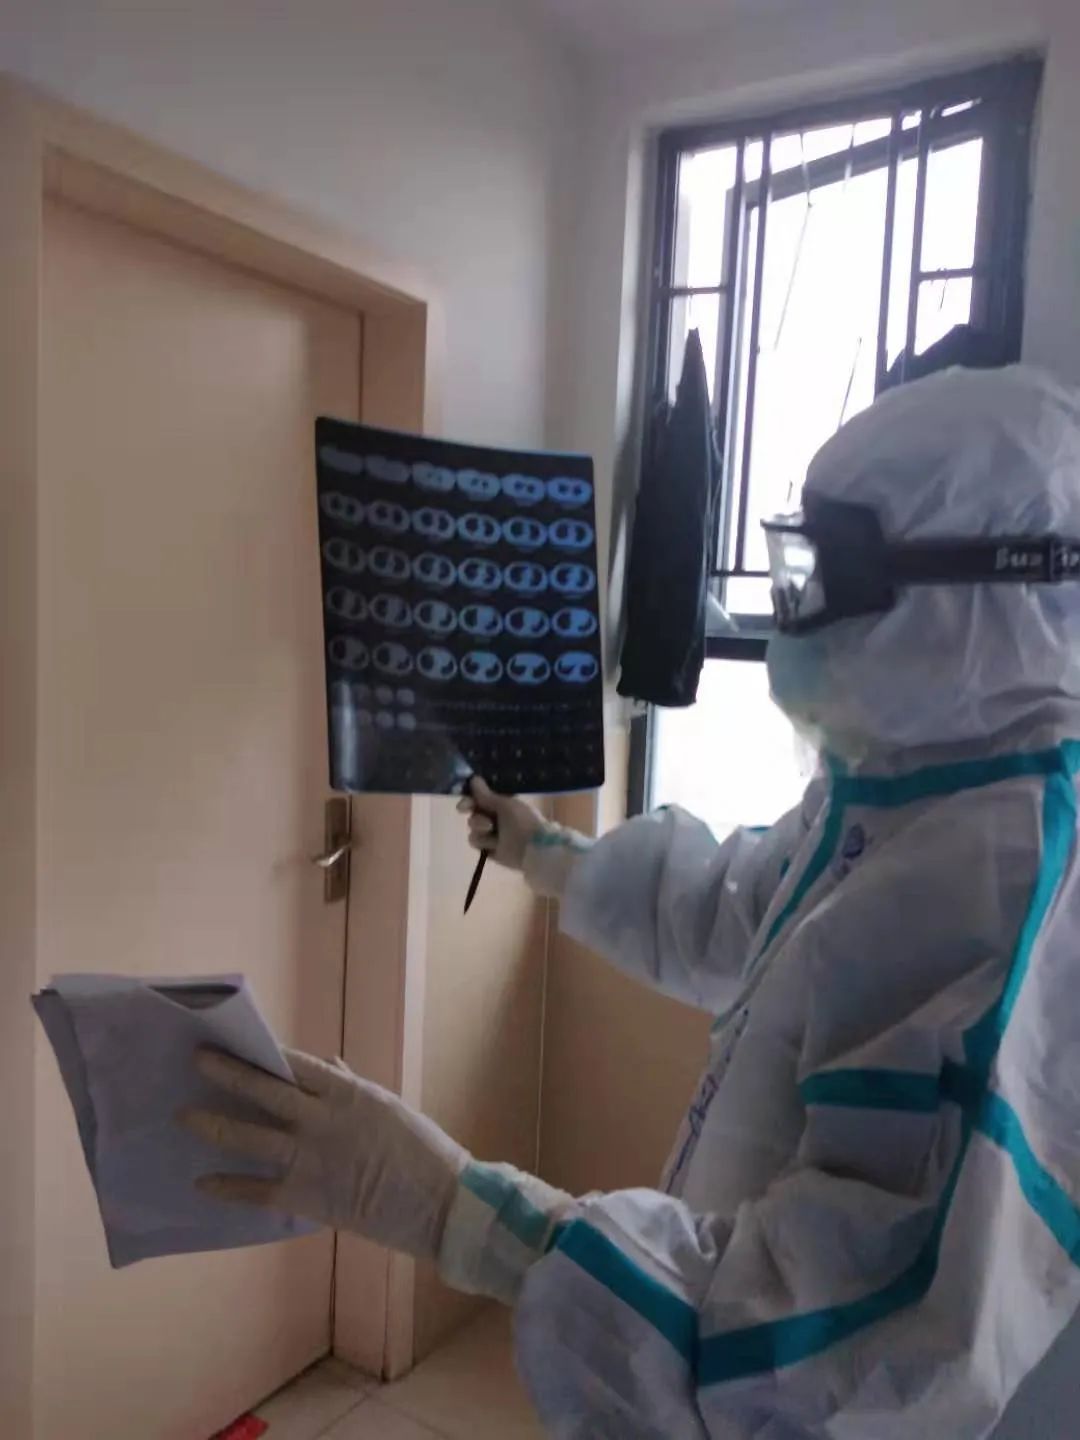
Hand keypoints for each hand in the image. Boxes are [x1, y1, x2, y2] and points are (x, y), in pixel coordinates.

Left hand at [178, 1048, 467, 1259]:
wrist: (438, 1202)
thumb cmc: (419, 1149)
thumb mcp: (386, 1107)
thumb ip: (351, 1087)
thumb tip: (328, 1065)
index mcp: (346, 1093)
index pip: (293, 1064)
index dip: (261, 1051)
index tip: (235, 1038)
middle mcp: (321, 1120)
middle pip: (263, 1090)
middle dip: (228, 1072)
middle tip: (198, 1058)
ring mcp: (310, 1158)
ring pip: (250, 1136)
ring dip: (214, 1125)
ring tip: (184, 1116)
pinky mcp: (306, 1196)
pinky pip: (256, 1190)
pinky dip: (227, 1187)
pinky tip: (203, 1183)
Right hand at [457, 777, 546, 871]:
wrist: (533, 848)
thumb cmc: (522, 821)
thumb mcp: (505, 805)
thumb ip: (486, 795)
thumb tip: (474, 779)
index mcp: (502, 803)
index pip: (480, 799)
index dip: (469, 800)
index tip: (464, 805)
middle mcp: (495, 817)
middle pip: (473, 814)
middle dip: (476, 818)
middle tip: (483, 822)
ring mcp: (491, 834)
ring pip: (473, 829)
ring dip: (480, 828)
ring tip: (492, 831)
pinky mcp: (489, 849)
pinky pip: (476, 843)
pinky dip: (484, 842)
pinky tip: (495, 844)